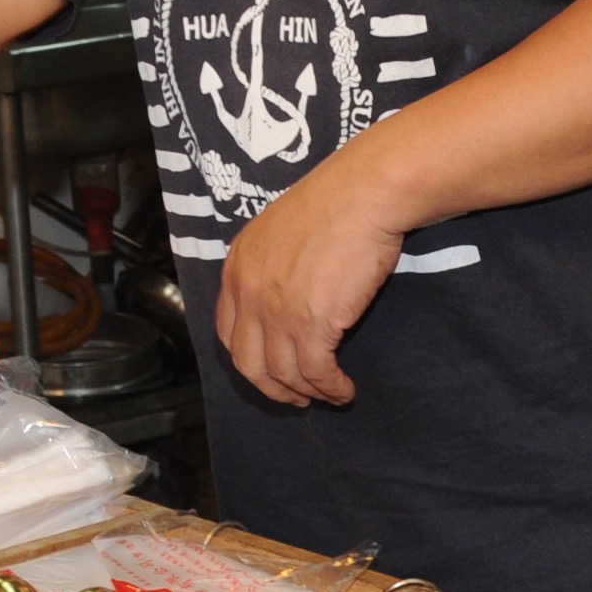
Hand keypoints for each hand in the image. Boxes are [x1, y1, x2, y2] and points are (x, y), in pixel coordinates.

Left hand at [213, 154, 405, 406]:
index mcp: (238, 266)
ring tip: (329, 396)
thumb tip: (283, 298)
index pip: (227, 332)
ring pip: (283, 373)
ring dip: (307, 393)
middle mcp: (249, 290)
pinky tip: (343, 390)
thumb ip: (270, 266)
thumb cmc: (336, 202)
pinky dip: (330, 388)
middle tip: (296, 398)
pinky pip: (316, 372)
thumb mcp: (280, 230)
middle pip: (248, 362)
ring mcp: (278, 309)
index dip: (249, 359)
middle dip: (272, 388)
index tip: (269, 371)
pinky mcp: (313, 322)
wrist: (364, 193)